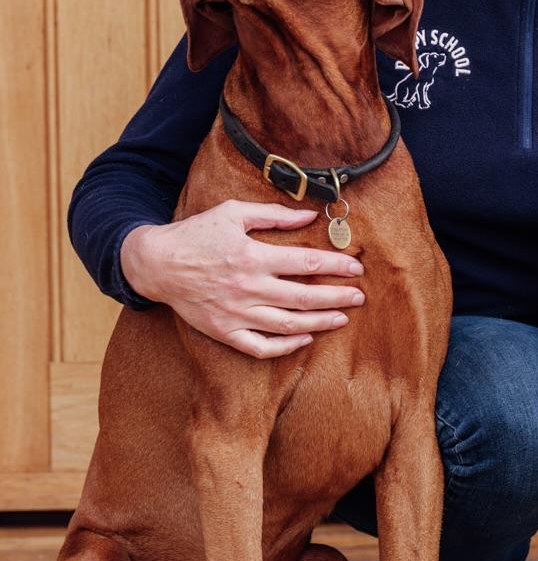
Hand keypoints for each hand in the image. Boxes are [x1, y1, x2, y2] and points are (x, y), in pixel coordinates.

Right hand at [120, 200, 365, 358]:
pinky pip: (261, 347)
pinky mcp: (224, 331)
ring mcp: (236, 313)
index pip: (306, 262)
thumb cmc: (197, 234)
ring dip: (320, 323)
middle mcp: (248, 287)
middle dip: (337, 297)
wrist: (156, 263)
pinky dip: (286, 347)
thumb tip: (310, 217)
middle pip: (304, 297)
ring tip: (342, 318)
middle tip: (359, 297)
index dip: (335, 265)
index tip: (356, 267)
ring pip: (288, 325)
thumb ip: (273, 215)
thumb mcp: (233, 213)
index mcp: (253, 256)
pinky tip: (305, 339)